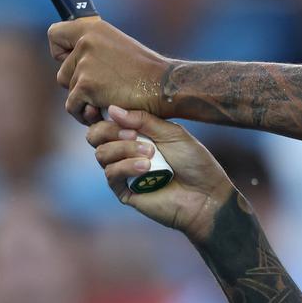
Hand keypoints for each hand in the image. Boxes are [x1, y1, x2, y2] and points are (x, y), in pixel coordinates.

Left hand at [48, 17, 170, 124]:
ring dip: (84, 101)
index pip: (55, 34)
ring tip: (106, 102)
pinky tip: (103, 113)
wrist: (165, 86)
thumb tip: (73, 62)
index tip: (73, 61)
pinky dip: (86, 114)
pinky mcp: (86, 86)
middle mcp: (86, 42)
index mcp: (94, 29)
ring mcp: (85, 65)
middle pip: (62, 71)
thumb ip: (96, 50)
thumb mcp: (119, 48)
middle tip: (103, 89)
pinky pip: (73, 106)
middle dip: (78, 85)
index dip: (61, 52)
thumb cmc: (147, 72)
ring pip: (69, 91)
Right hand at [87, 107, 235, 243]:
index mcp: (137, 134)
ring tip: (150, 154)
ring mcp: (124, 171)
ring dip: (124, 149)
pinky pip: (111, 175)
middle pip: (95, 136)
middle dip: (111, 131)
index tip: (120, 115)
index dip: (108, 116)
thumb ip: (143, 119)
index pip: (107, 120)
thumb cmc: (194, 162)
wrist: (206, 194)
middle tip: (134, 135)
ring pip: (102, 154)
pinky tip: (145, 167)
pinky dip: (125, 167)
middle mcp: (126, 151)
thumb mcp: (171, 133)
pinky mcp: (124, 191)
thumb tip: (112, 108)